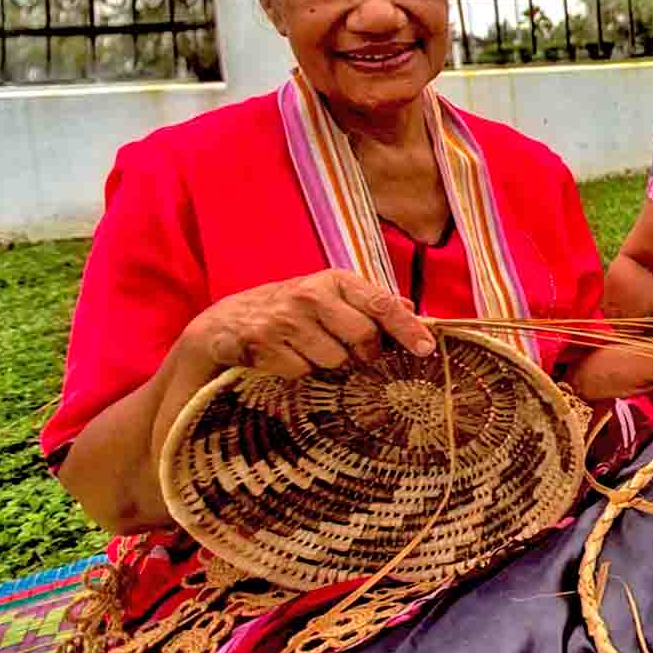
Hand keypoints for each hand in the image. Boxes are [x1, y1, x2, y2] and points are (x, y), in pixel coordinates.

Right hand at [182, 269, 434, 377]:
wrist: (225, 323)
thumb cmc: (290, 310)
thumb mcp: (330, 298)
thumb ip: (369, 302)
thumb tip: (412, 306)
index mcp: (334, 280)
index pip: (380, 303)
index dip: (407, 328)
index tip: (427, 349)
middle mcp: (310, 294)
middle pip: (363, 337)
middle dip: (363, 353)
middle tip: (349, 351)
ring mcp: (284, 319)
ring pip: (334, 359)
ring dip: (327, 363)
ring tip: (307, 348)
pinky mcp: (262, 343)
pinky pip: (303, 372)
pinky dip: (299, 370)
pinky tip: (285, 356)